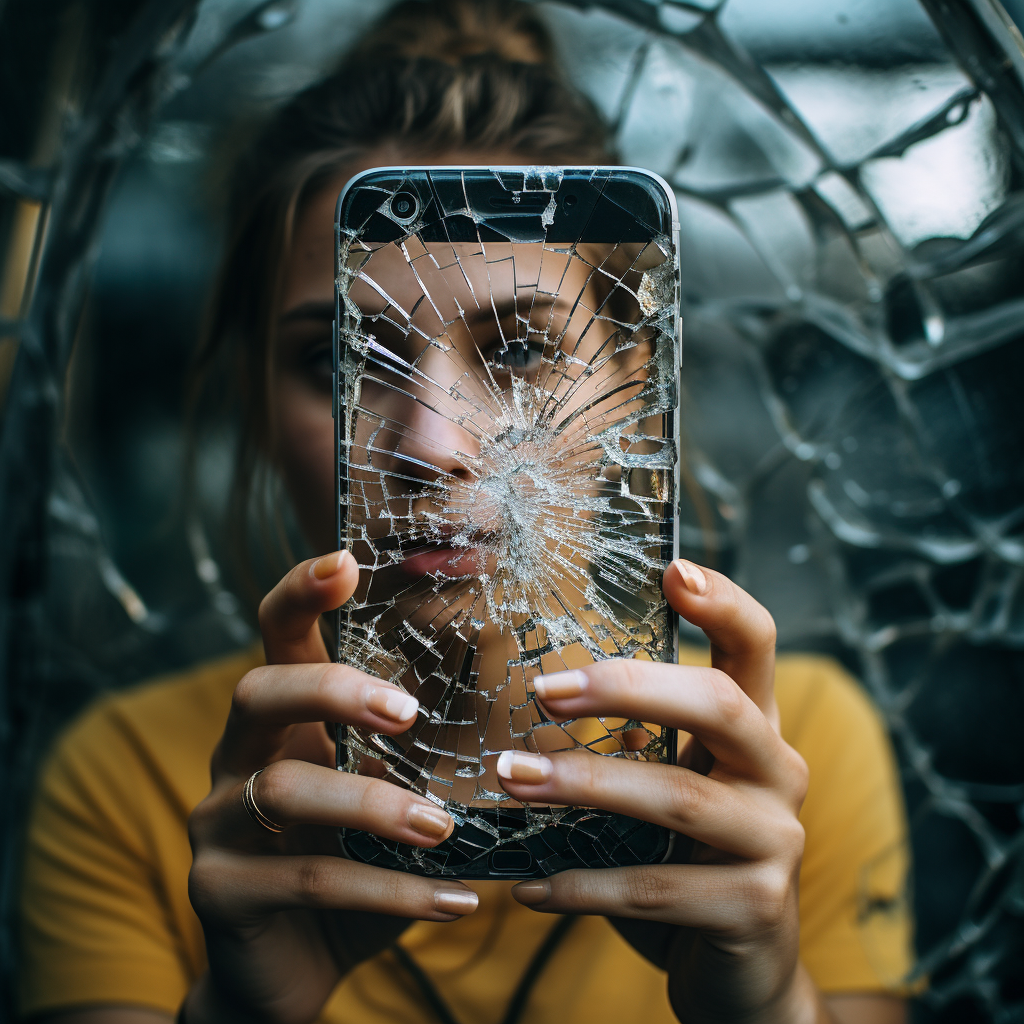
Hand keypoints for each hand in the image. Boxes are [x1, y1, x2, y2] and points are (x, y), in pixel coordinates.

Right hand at [184, 552, 478, 1023]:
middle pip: (259, 690)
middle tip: (406, 713)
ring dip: (373, 805)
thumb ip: (433, 749)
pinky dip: (390, 894)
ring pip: (286, 790)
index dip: (301, 592)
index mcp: (284, 720)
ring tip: (442, 827)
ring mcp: (220, 825)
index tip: (344, 559)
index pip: (277, 635)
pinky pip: (309, 882)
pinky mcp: (223, 895)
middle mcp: (239, 757)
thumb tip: (546, 709)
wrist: (290, 967)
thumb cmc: (357, 859)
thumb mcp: (394, 794)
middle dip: (333, 691)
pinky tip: (455, 903)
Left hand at [497, 560, 816, 1023]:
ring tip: (510, 778)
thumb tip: (545, 691)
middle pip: (719, 704)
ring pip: (679, 798)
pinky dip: (584, 885)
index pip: (756, 647)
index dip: (723, 602)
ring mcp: (776, 841)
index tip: (671, 569)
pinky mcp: (755, 908)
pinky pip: (657, 889)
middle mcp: (778, 773)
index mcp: (755, 731)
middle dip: (628, 687)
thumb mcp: (670, 787)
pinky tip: (529, 887)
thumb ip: (637, 741)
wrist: (741, 972)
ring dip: (584, 785)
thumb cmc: (687, 858)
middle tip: (545, 691)